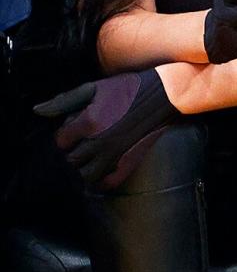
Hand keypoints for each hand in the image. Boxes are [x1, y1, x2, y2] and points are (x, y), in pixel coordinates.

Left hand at [35, 69, 178, 189]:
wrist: (164, 94)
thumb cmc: (128, 88)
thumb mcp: (94, 88)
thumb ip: (64, 101)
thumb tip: (36, 111)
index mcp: (89, 122)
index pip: (60, 141)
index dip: (64, 135)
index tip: (73, 129)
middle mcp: (100, 142)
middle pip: (71, 159)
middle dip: (72, 151)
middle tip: (82, 142)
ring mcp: (116, 154)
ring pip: (86, 175)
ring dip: (83, 167)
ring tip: (90, 156)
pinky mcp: (130, 162)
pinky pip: (108, 183)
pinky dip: (100, 181)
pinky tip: (101, 170)